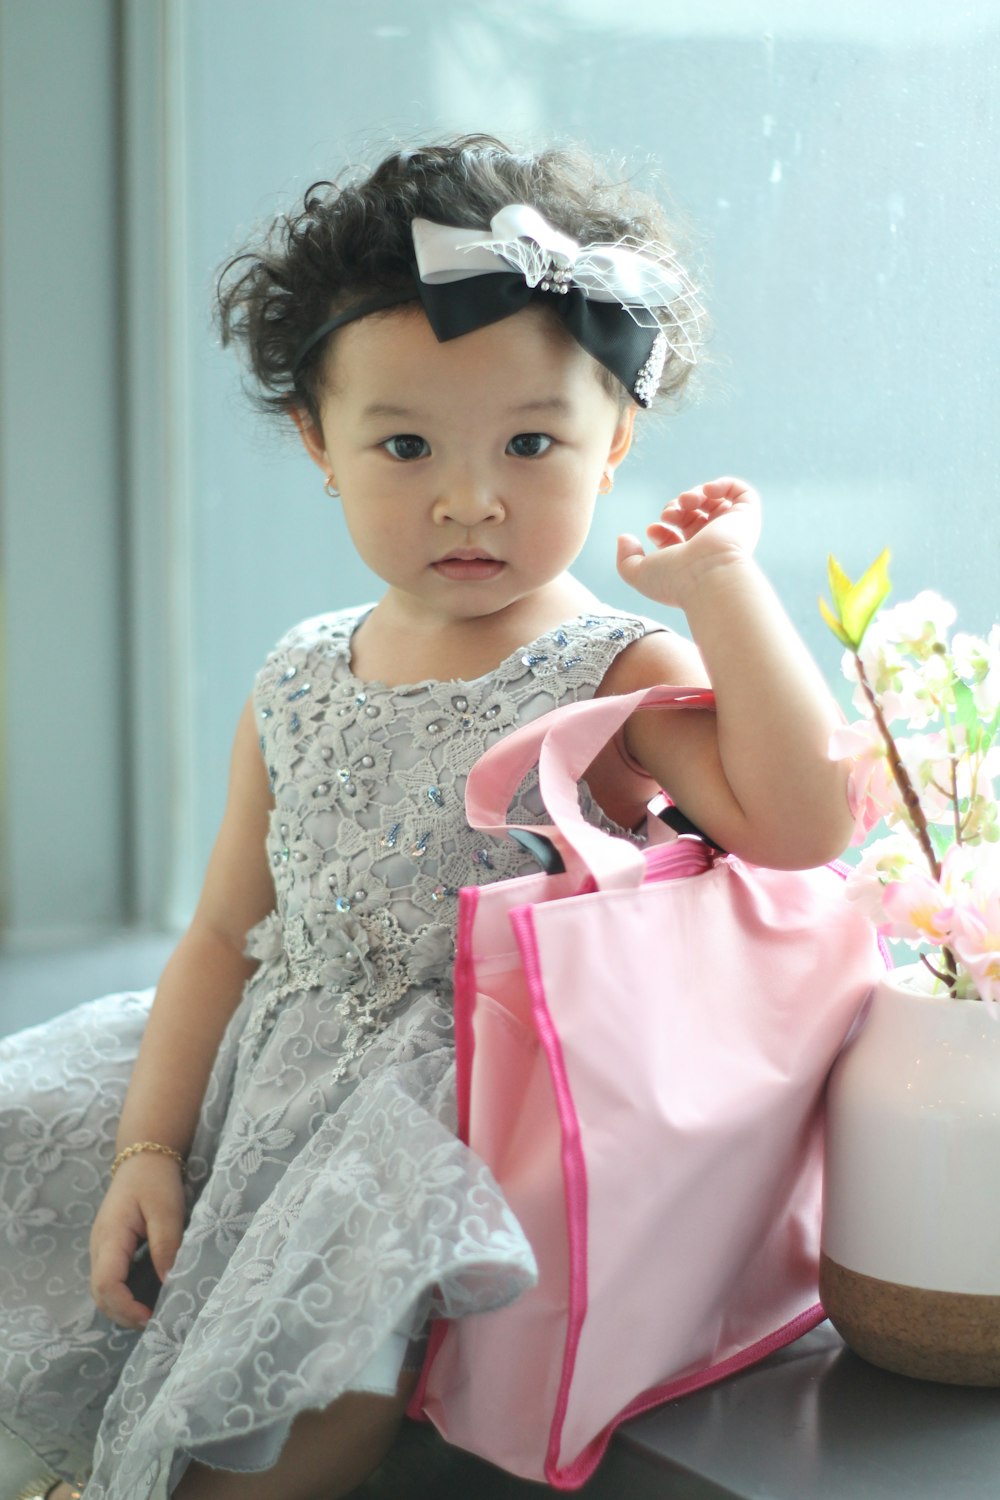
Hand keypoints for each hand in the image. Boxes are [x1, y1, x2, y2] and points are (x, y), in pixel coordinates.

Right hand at [89, 1153, 185, 1329]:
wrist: (144, 1157)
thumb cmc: (156, 1181)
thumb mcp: (167, 1212)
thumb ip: (166, 1247)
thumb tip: (169, 1285)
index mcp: (110, 1238)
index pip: (106, 1284)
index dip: (126, 1307)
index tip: (151, 1317)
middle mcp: (99, 1247)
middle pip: (100, 1294)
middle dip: (124, 1314)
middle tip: (155, 1323)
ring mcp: (102, 1249)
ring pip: (103, 1290)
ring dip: (123, 1308)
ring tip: (153, 1315)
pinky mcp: (110, 1249)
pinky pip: (111, 1280)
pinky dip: (124, 1295)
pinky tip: (147, 1298)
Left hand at [616, 477, 761, 608]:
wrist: (709, 577)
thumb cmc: (675, 579)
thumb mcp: (639, 574)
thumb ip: (626, 559)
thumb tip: (625, 538)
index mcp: (692, 561)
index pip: (678, 537)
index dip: (662, 527)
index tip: (652, 530)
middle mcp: (713, 545)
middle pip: (693, 516)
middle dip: (674, 508)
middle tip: (668, 515)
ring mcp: (731, 530)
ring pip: (713, 502)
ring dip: (693, 495)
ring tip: (685, 501)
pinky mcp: (746, 516)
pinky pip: (741, 492)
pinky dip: (722, 484)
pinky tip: (706, 491)